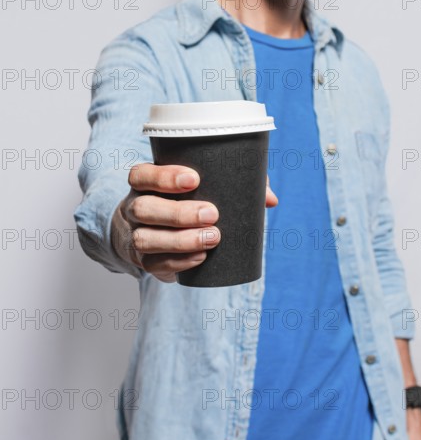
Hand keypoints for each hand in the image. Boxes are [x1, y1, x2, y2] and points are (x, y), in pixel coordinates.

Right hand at [111, 163, 277, 282]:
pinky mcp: (143, 261)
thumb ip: (232, 184)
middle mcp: (133, 208)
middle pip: (144, 208)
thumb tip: (268, 199)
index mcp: (143, 184)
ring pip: (145, 238)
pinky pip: (155, 264)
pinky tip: (201, 258)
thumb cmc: (182, 202)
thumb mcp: (198, 188)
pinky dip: (179, 262)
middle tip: (212, 214)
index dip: (163, 177)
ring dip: (180, 240)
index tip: (194, 179)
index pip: (141, 175)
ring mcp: (134, 236)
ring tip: (212, 238)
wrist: (149, 233)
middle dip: (178, 212)